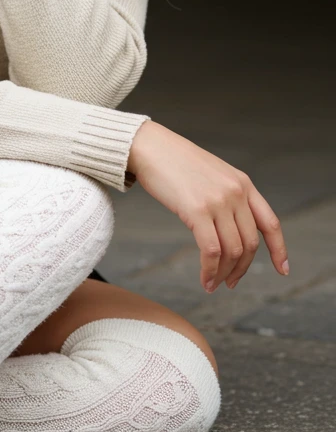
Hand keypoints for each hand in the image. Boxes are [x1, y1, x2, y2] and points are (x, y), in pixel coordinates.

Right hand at [127, 121, 289, 292]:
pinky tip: (204, 278)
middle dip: (242, 269)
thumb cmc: (174, 162)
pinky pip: (211, 250)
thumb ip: (228, 196)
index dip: (279, 250)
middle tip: (230, 283)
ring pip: (232, 250)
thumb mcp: (213, 175)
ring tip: (213, 284)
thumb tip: (230, 227)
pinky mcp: (197, 210)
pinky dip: (209, 270)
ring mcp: (218, 201)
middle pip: (250, 243)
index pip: (271, 223)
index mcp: (244, 184)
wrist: (150, 147)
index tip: (282, 270)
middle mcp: (236, 193)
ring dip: (224, 273)